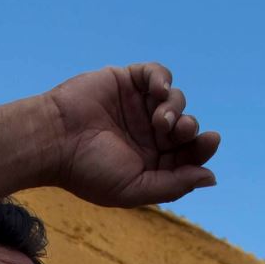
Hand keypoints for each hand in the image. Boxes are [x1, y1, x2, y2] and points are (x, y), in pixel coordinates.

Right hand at [38, 64, 219, 207]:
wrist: (53, 140)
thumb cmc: (88, 171)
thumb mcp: (134, 189)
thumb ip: (173, 186)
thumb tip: (211, 178)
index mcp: (150, 162)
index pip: (187, 153)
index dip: (202, 147)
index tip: (210, 140)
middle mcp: (147, 134)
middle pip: (186, 126)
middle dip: (189, 128)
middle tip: (179, 131)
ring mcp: (138, 106)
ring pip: (176, 100)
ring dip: (175, 108)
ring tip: (159, 120)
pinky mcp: (127, 81)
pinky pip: (157, 74)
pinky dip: (163, 79)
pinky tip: (158, 90)